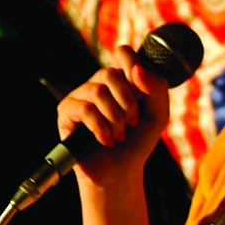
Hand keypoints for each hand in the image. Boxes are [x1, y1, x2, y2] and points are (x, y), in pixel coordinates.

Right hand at [54, 45, 170, 186]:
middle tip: (132, 123)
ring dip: (115, 119)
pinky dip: (101, 128)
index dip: (131, 62)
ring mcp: (80, 97)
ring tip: (119, 135)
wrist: (121, 171)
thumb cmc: (138, 141)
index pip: (122, 53)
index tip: (141, 89)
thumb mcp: (158, 114)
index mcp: (121, 80)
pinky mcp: (66, 113)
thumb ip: (156, 88)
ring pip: (98, 92)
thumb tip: (137, 68)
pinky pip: (85, 109)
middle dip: (127, 103)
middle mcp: (98, 84)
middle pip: (110, 74)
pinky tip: (106, 141)